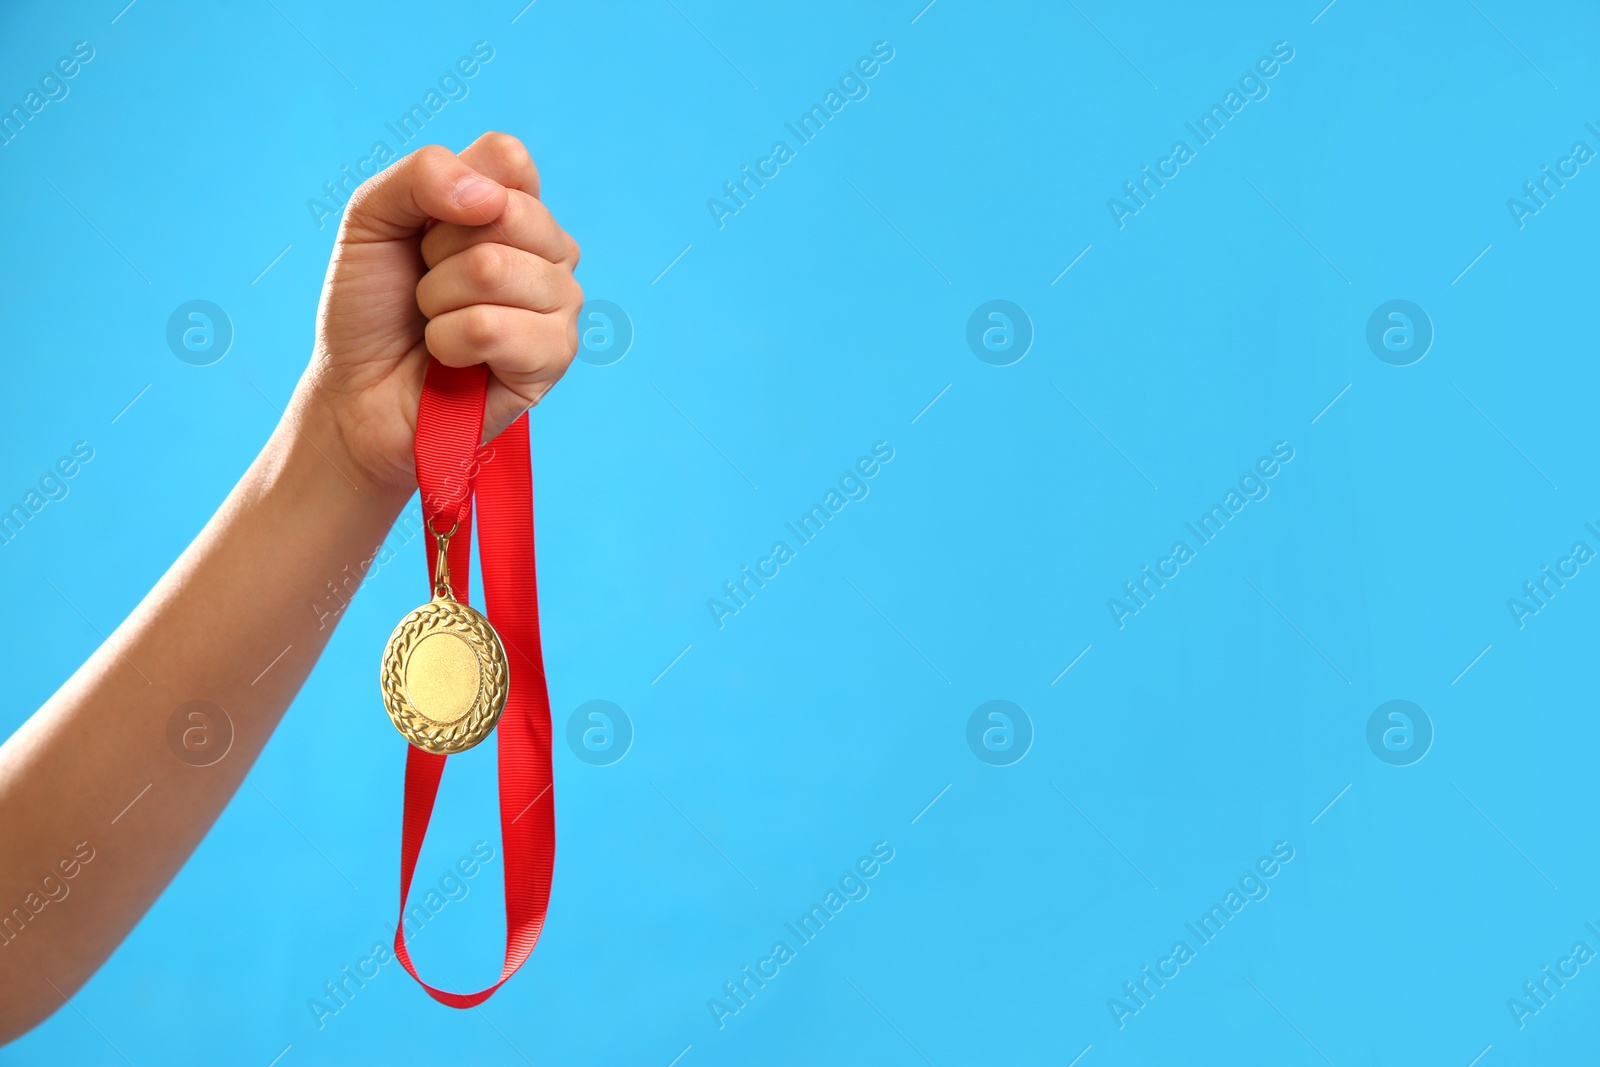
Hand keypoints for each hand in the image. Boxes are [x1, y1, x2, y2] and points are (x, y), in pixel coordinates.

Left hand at [304, 131, 582, 490]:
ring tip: (437, 324)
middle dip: (438, 253)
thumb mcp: (372, 217)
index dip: (450, 192)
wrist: (356, 392)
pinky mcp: (552, 360)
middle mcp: (550, 254)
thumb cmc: (371, 307)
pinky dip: (447, 343)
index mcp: (517, 209)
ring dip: (437, 302)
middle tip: (425, 286)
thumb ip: (421, 175)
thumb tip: (487, 198)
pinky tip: (452, 360)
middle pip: (507, 212)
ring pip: (493, 269)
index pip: (509, 159)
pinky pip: (492, 328)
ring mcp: (560, 306)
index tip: (422, 233)